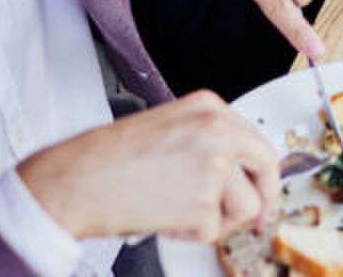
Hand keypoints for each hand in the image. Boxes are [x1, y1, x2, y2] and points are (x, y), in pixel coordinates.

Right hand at [17, 91, 278, 241]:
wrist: (75, 181)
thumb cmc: (107, 159)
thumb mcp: (167, 129)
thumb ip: (205, 140)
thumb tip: (236, 170)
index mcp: (209, 107)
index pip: (256, 139)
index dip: (262, 172)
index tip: (264, 189)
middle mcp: (217, 129)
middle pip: (267, 166)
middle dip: (265, 198)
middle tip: (259, 218)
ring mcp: (213, 164)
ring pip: (247, 206)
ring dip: (218, 221)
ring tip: (182, 215)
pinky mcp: (203, 201)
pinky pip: (213, 230)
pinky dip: (190, 235)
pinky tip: (164, 220)